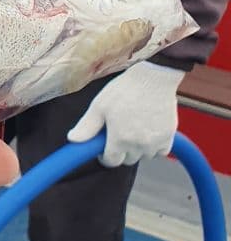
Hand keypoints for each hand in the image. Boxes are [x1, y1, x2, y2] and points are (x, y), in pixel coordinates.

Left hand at [67, 60, 184, 166]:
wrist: (153, 78)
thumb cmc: (125, 90)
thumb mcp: (99, 106)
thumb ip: (87, 126)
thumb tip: (72, 140)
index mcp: (120, 139)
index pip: (111, 162)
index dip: (105, 156)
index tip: (103, 147)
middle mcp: (139, 145)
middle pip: (128, 160)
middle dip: (121, 151)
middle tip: (118, 133)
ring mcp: (156, 142)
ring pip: (144, 156)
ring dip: (137, 149)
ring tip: (132, 130)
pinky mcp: (169, 136)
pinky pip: (161, 152)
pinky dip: (154, 147)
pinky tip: (147, 132)